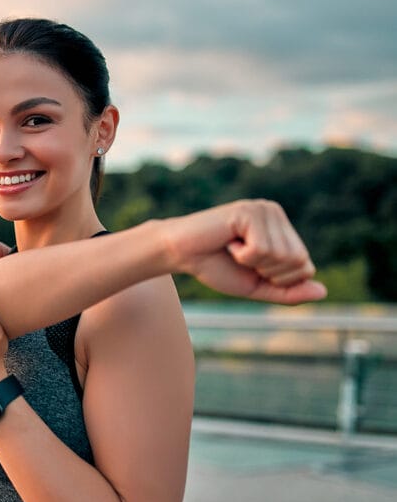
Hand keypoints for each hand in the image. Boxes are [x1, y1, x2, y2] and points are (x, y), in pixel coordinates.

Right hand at [164, 199, 326, 303]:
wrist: (180, 254)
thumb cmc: (216, 267)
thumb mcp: (256, 286)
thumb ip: (287, 291)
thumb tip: (322, 292)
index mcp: (282, 229)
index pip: (305, 266)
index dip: (278, 279)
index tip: (250, 266)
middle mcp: (276, 214)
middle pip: (298, 261)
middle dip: (268, 272)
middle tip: (241, 258)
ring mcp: (263, 209)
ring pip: (281, 256)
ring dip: (253, 263)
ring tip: (233, 249)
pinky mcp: (249, 211)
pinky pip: (261, 249)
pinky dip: (242, 256)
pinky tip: (228, 242)